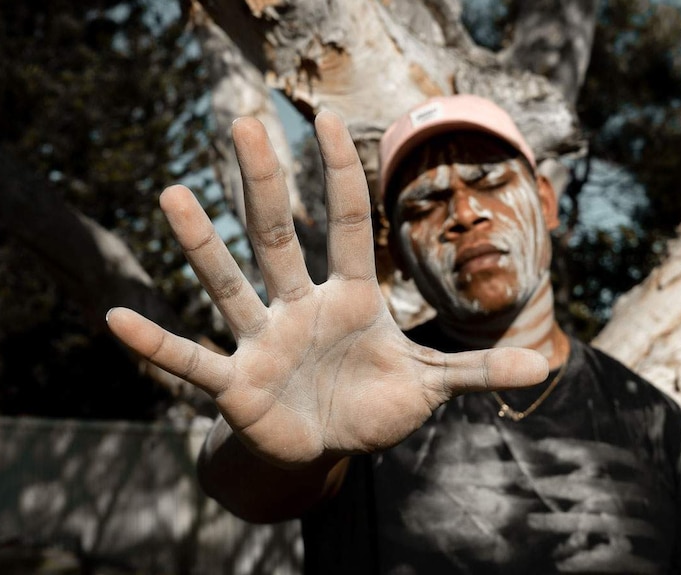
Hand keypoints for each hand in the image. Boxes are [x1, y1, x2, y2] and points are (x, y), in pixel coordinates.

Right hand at [106, 111, 547, 466]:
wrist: (326, 447)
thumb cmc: (372, 404)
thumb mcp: (427, 386)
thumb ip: (473, 370)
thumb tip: (540, 364)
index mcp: (350, 299)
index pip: (347, 223)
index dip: (342, 174)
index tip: (324, 119)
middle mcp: (301, 307)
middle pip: (280, 236)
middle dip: (265, 182)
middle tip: (241, 121)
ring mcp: (264, 342)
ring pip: (231, 285)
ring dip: (202, 245)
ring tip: (173, 193)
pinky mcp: (238, 385)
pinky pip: (192, 361)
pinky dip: (158, 345)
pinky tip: (116, 320)